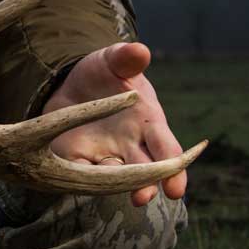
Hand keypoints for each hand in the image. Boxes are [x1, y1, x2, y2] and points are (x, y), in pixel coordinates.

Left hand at [41, 42, 185, 205]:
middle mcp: (132, 144)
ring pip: (117, 177)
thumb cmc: (104, 73)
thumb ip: (125, 58)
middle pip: (145, 170)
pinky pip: (81, 170)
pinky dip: (82, 177)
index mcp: (148, 121)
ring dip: (119, 187)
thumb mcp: (113, 62)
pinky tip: (78, 181)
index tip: (176, 187)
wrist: (72, 84)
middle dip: (146, 184)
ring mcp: (106, 154)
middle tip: (143, 197)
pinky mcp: (79, 157)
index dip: (174, 167)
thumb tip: (139, 50)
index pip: (165, 147)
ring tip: (123, 198)